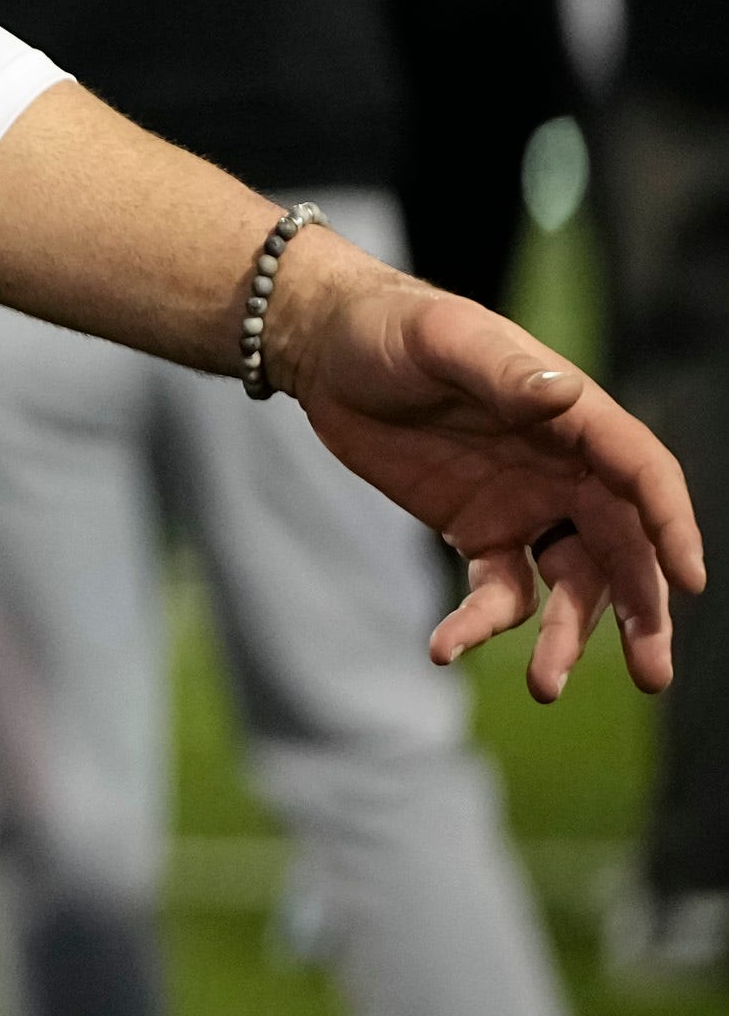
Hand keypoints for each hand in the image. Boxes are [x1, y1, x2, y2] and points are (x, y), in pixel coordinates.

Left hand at [267, 230, 705, 699]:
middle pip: (623, 549)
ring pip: (570, 585)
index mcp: (574, 418)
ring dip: (568, 638)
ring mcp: (525, 505)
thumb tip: (561, 396)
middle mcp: (565, 469)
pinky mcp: (477, 532)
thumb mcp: (443, 340)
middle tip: (652, 675)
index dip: (671, 527)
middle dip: (643, 612)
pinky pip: (498, 591)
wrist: (325, 348)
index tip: (689, 583)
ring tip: (545, 687)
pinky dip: (482, 625)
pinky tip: (446, 648)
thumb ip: (503, 371)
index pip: (643, 477)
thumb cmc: (390, 328)